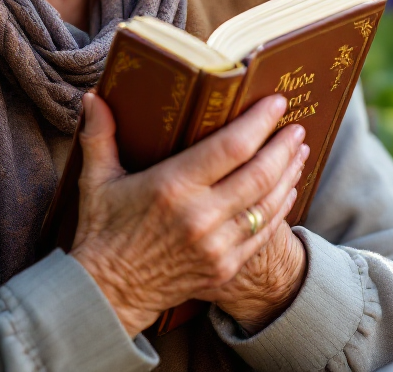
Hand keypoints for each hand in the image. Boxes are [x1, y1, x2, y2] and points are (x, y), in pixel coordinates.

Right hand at [69, 91, 306, 337]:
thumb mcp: (97, 180)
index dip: (259, 123)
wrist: (107, 294)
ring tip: (299, 150)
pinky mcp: (225, 267)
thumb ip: (99, 135)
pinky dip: (281, 207)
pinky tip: (288, 188)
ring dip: (289, 174)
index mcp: (172, 187)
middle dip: (283, 146)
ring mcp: (217, 246)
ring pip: (267, 203)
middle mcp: (200, 216)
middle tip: (297, 125)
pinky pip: (264, 233)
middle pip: (259, 174)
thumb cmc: (103, 231)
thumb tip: (93, 96)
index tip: (276, 103)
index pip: (231, 148)